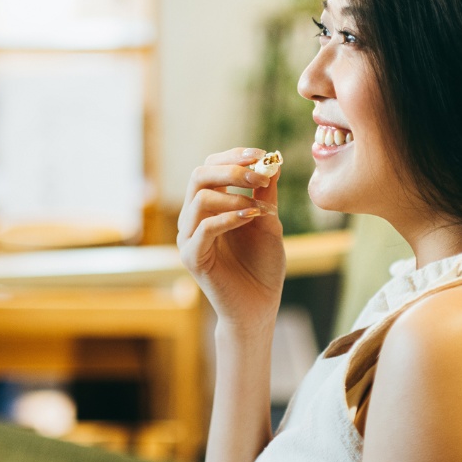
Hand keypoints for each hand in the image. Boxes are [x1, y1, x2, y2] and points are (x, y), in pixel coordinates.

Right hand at [177, 147, 285, 334]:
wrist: (259, 306)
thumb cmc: (262, 266)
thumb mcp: (268, 222)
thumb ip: (265, 194)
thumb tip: (272, 159)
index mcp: (209, 206)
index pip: (211, 166)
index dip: (233, 156)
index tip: (261, 154)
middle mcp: (194, 217)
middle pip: (199, 175)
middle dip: (231, 169)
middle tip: (258, 176)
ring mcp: (189, 237)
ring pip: (200, 197)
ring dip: (234, 196)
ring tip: (258, 208)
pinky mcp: (192, 257)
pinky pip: (203, 228)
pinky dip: (229, 218)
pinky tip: (251, 218)